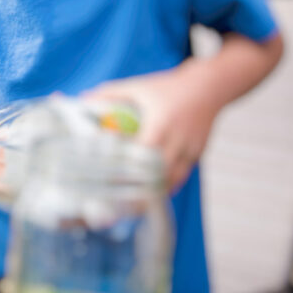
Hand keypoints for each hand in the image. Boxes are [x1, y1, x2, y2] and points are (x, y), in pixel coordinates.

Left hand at [86, 64, 221, 191]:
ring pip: (171, 180)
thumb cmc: (168, 86)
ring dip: (153, 193)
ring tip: (132, 207)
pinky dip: (166, 187)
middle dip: (139, 189)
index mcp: (161, 124)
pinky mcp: (197, 155)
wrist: (209, 86)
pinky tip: (151, 197)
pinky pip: (181, 177)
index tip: (109, 179)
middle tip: (117, 202)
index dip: (127, 169)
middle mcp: (178, 140)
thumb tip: (83, 99)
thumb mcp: (138, 86)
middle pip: (157, 174)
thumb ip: (110, 93)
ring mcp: (190, 149)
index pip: (142, 154)